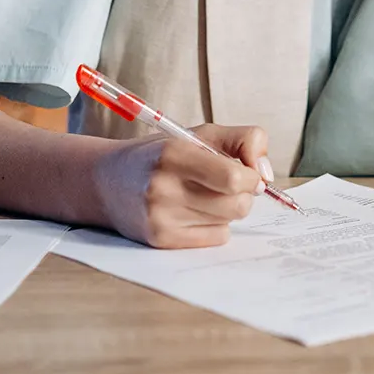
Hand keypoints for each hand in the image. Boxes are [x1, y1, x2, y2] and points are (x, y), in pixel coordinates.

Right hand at [91, 123, 270, 248]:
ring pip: (229, 222)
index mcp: (174, 153)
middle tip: (226, 184)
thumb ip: (245, 140)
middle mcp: (163, 187)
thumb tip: (266, 175)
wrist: (107, 180)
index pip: (234, 178)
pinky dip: (214, 226)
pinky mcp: (160, 241)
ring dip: (228, 209)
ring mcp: (160, 218)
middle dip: (243, 194)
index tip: (247, 171)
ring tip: (205, 195)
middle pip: (237, 205)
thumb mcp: (202, 133)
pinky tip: (193, 212)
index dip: (251, 177)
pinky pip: (215, 238)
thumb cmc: (162, 154)